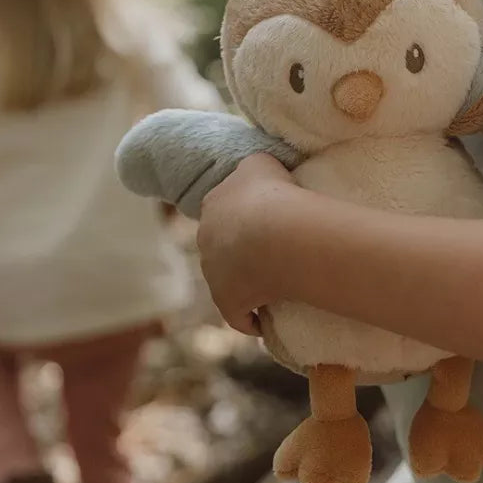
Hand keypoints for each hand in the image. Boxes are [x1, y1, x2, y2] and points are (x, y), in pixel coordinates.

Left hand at [196, 152, 297, 335]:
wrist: (276, 232)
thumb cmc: (272, 192)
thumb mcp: (261, 163)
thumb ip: (252, 168)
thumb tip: (255, 175)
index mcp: (212, 206)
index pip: (223, 212)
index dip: (243, 218)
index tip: (264, 223)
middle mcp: (205, 240)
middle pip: (222, 247)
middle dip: (240, 251)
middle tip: (273, 253)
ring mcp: (214, 274)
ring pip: (229, 281)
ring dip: (247, 283)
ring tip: (275, 284)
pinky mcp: (228, 302)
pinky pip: (239, 315)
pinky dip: (251, 319)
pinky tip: (266, 320)